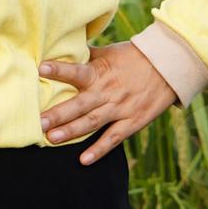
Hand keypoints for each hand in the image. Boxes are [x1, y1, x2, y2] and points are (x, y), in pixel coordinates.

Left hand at [37, 41, 177, 165]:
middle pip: (80, 104)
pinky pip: (113, 138)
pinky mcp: (132, 122)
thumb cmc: (134, 57)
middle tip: (39, 122)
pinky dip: (99, 150)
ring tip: (51, 139)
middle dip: (59, 113)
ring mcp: (120, 108)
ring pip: (92, 122)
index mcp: (101, 72)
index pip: (78, 70)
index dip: (60, 69)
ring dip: (72, 131)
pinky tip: (83, 160)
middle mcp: (108, 91)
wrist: (168, 67)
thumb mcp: (109, 52)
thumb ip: (87, 55)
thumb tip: (63, 48)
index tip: (41, 68)